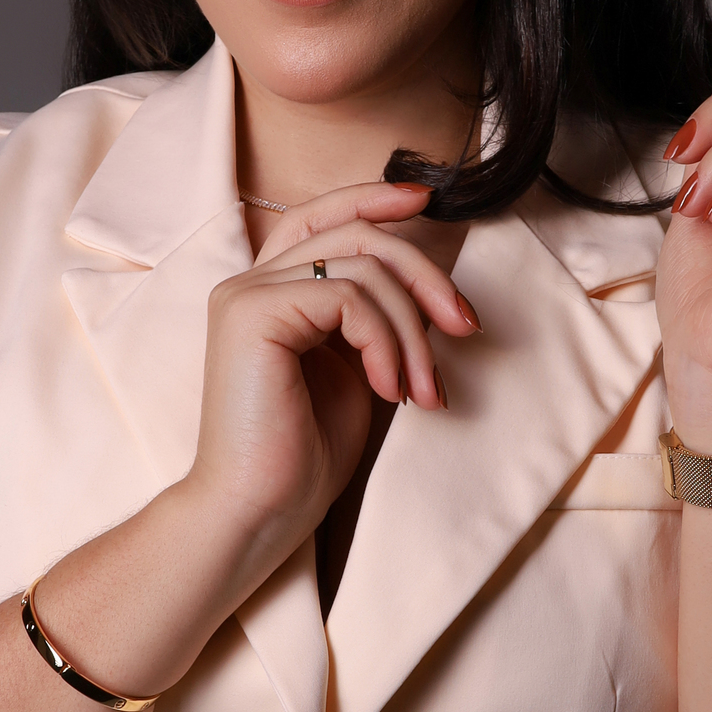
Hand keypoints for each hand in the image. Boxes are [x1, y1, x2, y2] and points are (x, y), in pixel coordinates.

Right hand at [185, 181, 480, 582]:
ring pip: (363, 266)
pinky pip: (350, 298)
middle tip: (465, 328)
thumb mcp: (355, 371)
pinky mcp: (252, 314)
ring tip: (423, 390)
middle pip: (357, 235)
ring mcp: (246, 294)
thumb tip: (427, 288)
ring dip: (413, 330)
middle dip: (425, 276)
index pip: (322, 216)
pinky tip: (390, 390)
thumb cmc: (303, 457)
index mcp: (269, 292)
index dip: (374, 197)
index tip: (427, 200)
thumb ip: (373, 321)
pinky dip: (387, 342)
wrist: (258, 513)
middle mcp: (249, 282)